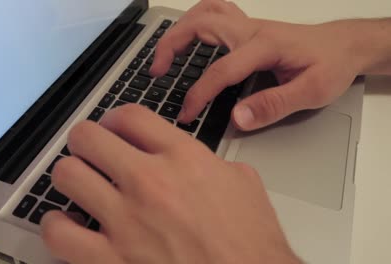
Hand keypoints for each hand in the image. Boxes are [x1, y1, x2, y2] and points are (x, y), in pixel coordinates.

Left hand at [40, 104, 299, 263]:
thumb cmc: (252, 245)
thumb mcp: (242, 184)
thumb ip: (207, 160)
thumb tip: (187, 157)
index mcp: (184, 158)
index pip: (130, 116)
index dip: (114, 120)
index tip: (113, 131)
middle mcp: (150, 183)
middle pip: (88, 137)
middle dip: (86, 142)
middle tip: (92, 154)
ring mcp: (127, 222)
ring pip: (67, 176)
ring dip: (71, 178)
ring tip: (80, 187)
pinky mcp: (111, 261)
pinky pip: (58, 232)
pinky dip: (57, 225)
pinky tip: (71, 226)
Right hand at [151, 0, 388, 130]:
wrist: (344, 46)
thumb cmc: (331, 66)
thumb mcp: (312, 92)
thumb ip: (274, 105)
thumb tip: (238, 117)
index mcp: (265, 46)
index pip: (221, 70)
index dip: (198, 94)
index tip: (185, 114)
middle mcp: (252, 29)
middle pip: (201, 24)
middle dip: (171, 45)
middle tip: (156, 72)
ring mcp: (248, 25)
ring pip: (204, 12)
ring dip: (178, 30)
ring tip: (163, 55)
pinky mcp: (247, 28)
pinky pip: (214, 14)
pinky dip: (194, 23)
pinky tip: (188, 40)